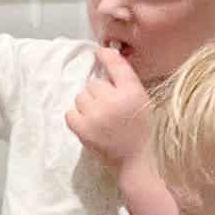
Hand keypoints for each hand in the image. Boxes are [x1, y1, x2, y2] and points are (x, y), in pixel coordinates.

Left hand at [65, 46, 149, 170]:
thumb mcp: (143, 102)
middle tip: (111, 108)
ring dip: (87, 104)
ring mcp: (96, 116)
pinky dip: (77, 117)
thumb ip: (126, 82)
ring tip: (101, 117)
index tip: (99, 51)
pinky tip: (90, 124)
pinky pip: (70, 112)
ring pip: (81, 96)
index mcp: (133, 93)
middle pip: (94, 83)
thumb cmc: (144, 132)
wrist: (138, 163)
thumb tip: (106, 56)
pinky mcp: (83, 130)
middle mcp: (114, 101)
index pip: (117, 66)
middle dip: (100, 93)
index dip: (107, 56)